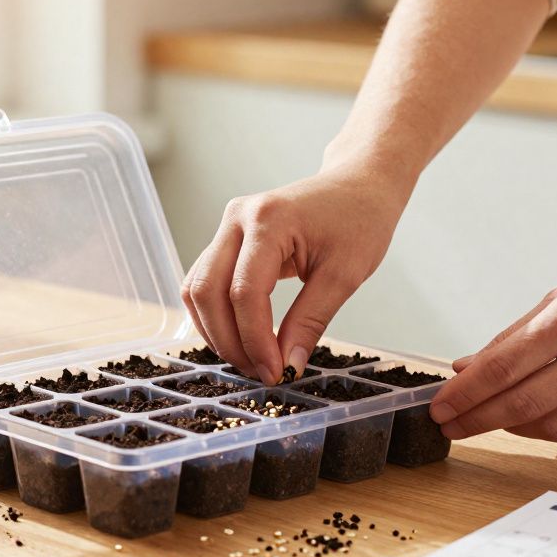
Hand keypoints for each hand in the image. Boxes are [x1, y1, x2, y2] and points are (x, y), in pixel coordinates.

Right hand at [181, 160, 412, 383]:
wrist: (359, 185)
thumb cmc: (359, 220)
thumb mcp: (344, 275)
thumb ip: (310, 321)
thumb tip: (287, 366)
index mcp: (268, 221)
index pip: (244, 292)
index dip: (254, 340)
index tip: (274, 372)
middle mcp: (237, 218)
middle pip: (207, 292)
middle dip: (229, 341)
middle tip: (260, 372)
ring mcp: (227, 226)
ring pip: (197, 289)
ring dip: (216, 331)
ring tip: (250, 359)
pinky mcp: (227, 238)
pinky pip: (205, 282)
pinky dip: (215, 315)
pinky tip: (241, 338)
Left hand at [429, 240, 556, 444]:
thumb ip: (515, 335)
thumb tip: (466, 368)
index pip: (501, 369)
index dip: (464, 394)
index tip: (438, 407)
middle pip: (521, 405)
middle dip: (477, 420)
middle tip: (451, 426)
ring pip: (553, 428)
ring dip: (517, 428)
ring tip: (499, 418)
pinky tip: (548, 417)